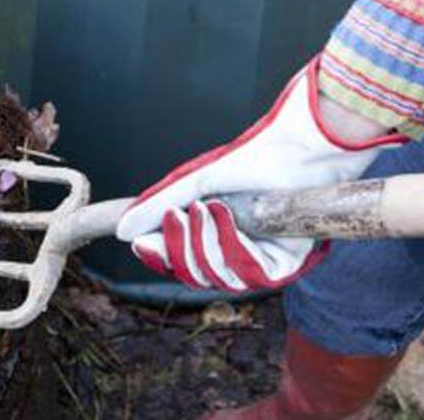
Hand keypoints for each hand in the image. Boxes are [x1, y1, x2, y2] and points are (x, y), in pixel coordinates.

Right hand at [117, 59, 405, 291]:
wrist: (300, 146)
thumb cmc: (256, 156)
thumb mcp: (197, 181)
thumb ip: (159, 205)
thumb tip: (123, 230)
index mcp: (218, 234)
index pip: (182, 261)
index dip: (160, 256)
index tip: (139, 242)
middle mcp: (240, 251)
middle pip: (195, 275)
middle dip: (179, 248)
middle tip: (175, 218)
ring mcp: (262, 259)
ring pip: (219, 277)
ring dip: (205, 243)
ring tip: (205, 209)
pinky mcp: (286, 264)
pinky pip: (249, 274)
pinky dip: (231, 245)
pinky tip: (226, 216)